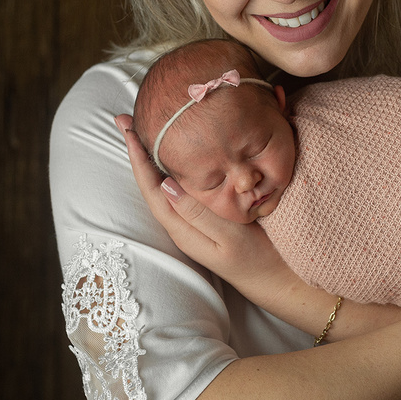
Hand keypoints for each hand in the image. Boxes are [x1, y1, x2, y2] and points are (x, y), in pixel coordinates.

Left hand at [113, 114, 286, 288]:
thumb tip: (165, 185)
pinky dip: (169, 166)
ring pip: (162, 184)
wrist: (274, 280)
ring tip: (141, 130)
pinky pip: (177, 188)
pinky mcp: (202, 219)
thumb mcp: (229, 237)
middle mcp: (180, 225)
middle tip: (126, 119)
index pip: (151, 188)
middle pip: (150, 183)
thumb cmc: (257, 258)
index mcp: (182, 228)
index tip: (127, 128)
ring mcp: (190, 223)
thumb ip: (199, 214)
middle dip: (137, 151)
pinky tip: (171, 154)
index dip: (138, 157)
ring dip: (150, 157)